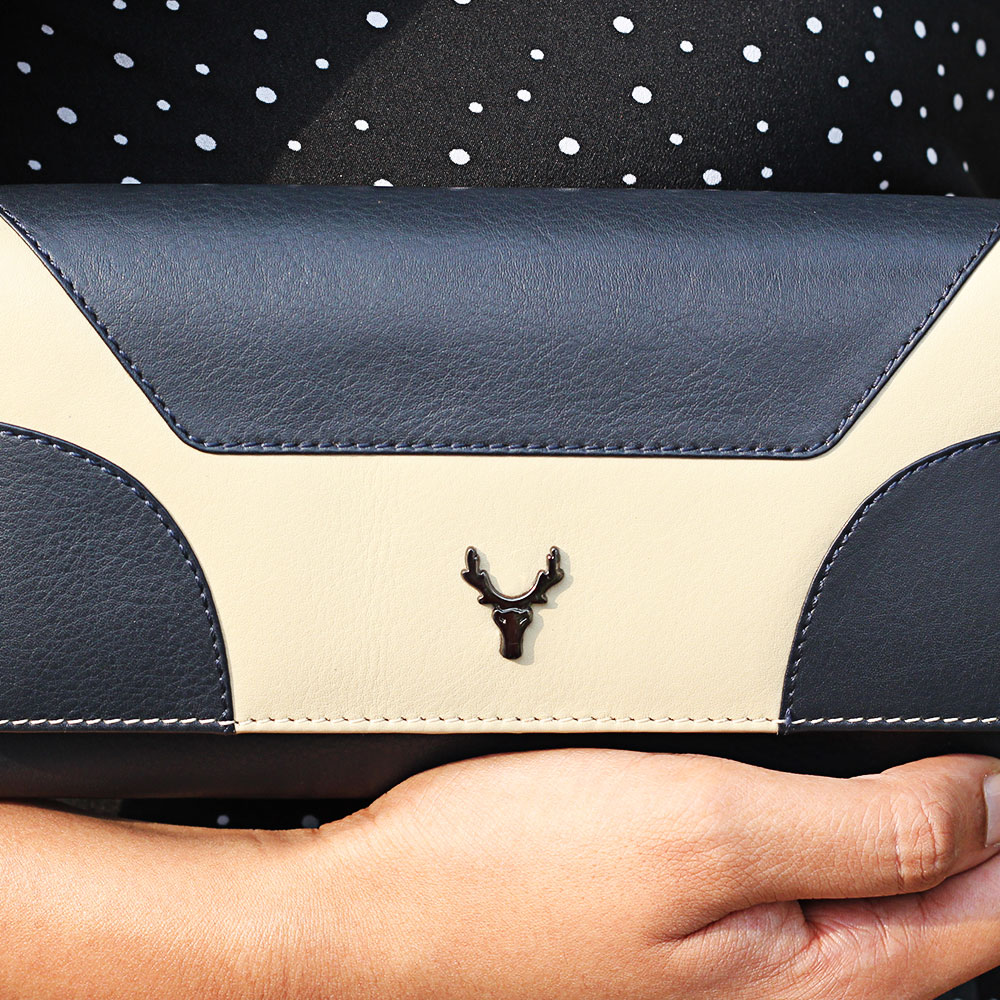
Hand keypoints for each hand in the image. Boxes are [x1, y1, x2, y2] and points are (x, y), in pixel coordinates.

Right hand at [4, 750, 999, 998]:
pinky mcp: (675, 925)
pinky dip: (819, 830)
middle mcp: (775, 980)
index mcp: (807, 972)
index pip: (977, 908)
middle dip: (965, 829)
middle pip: (930, 912)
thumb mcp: (702, 829)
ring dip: (896, 827)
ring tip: (918, 773)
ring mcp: (722, 959)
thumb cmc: (511, 872)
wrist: (383, 904)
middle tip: (968, 760)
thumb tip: (986, 806)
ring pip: (859, 896)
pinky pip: (789, 883)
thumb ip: (859, 828)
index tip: (996, 762)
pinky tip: (811, 797)